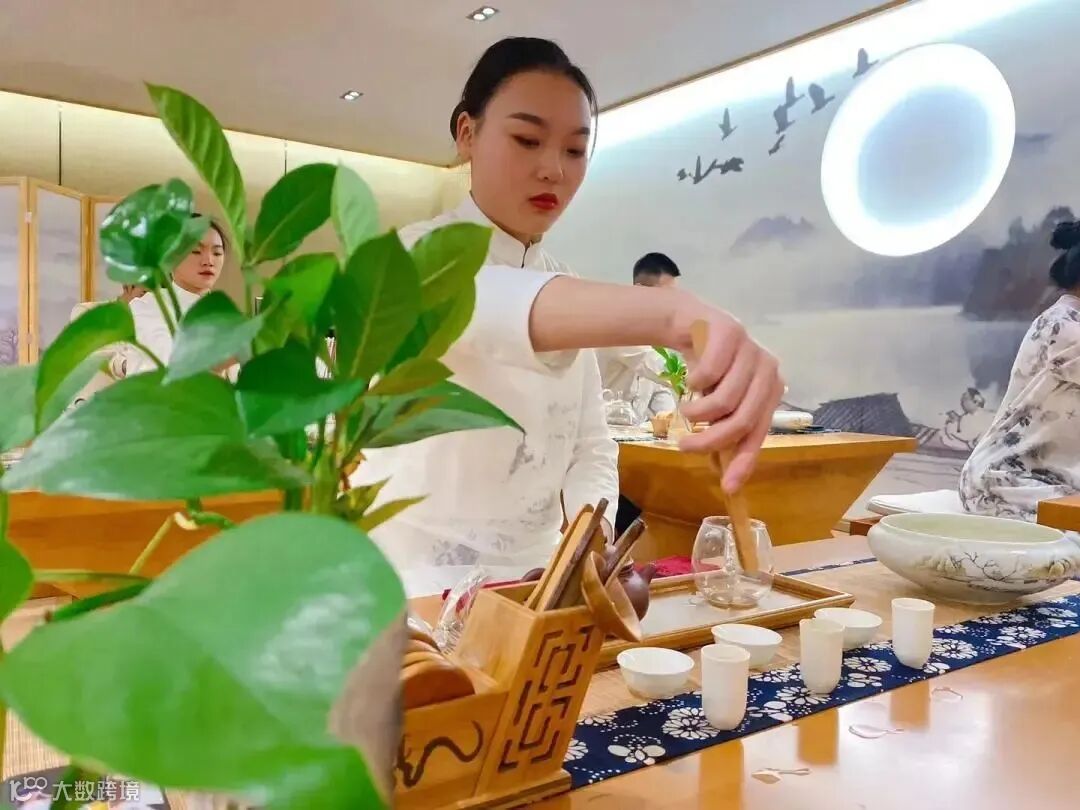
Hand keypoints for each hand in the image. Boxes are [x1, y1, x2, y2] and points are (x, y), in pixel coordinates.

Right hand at [665, 293, 784, 492]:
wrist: (690, 325)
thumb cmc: (709, 370)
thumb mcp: (719, 404)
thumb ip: (726, 431)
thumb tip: (726, 477)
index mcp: (770, 392)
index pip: (759, 433)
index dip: (743, 462)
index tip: (727, 487)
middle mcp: (769, 371)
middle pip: (742, 420)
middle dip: (710, 440)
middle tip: (684, 446)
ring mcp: (752, 350)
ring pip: (725, 400)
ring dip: (696, 413)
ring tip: (684, 412)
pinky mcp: (732, 333)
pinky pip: (709, 374)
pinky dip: (693, 384)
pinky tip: (691, 380)